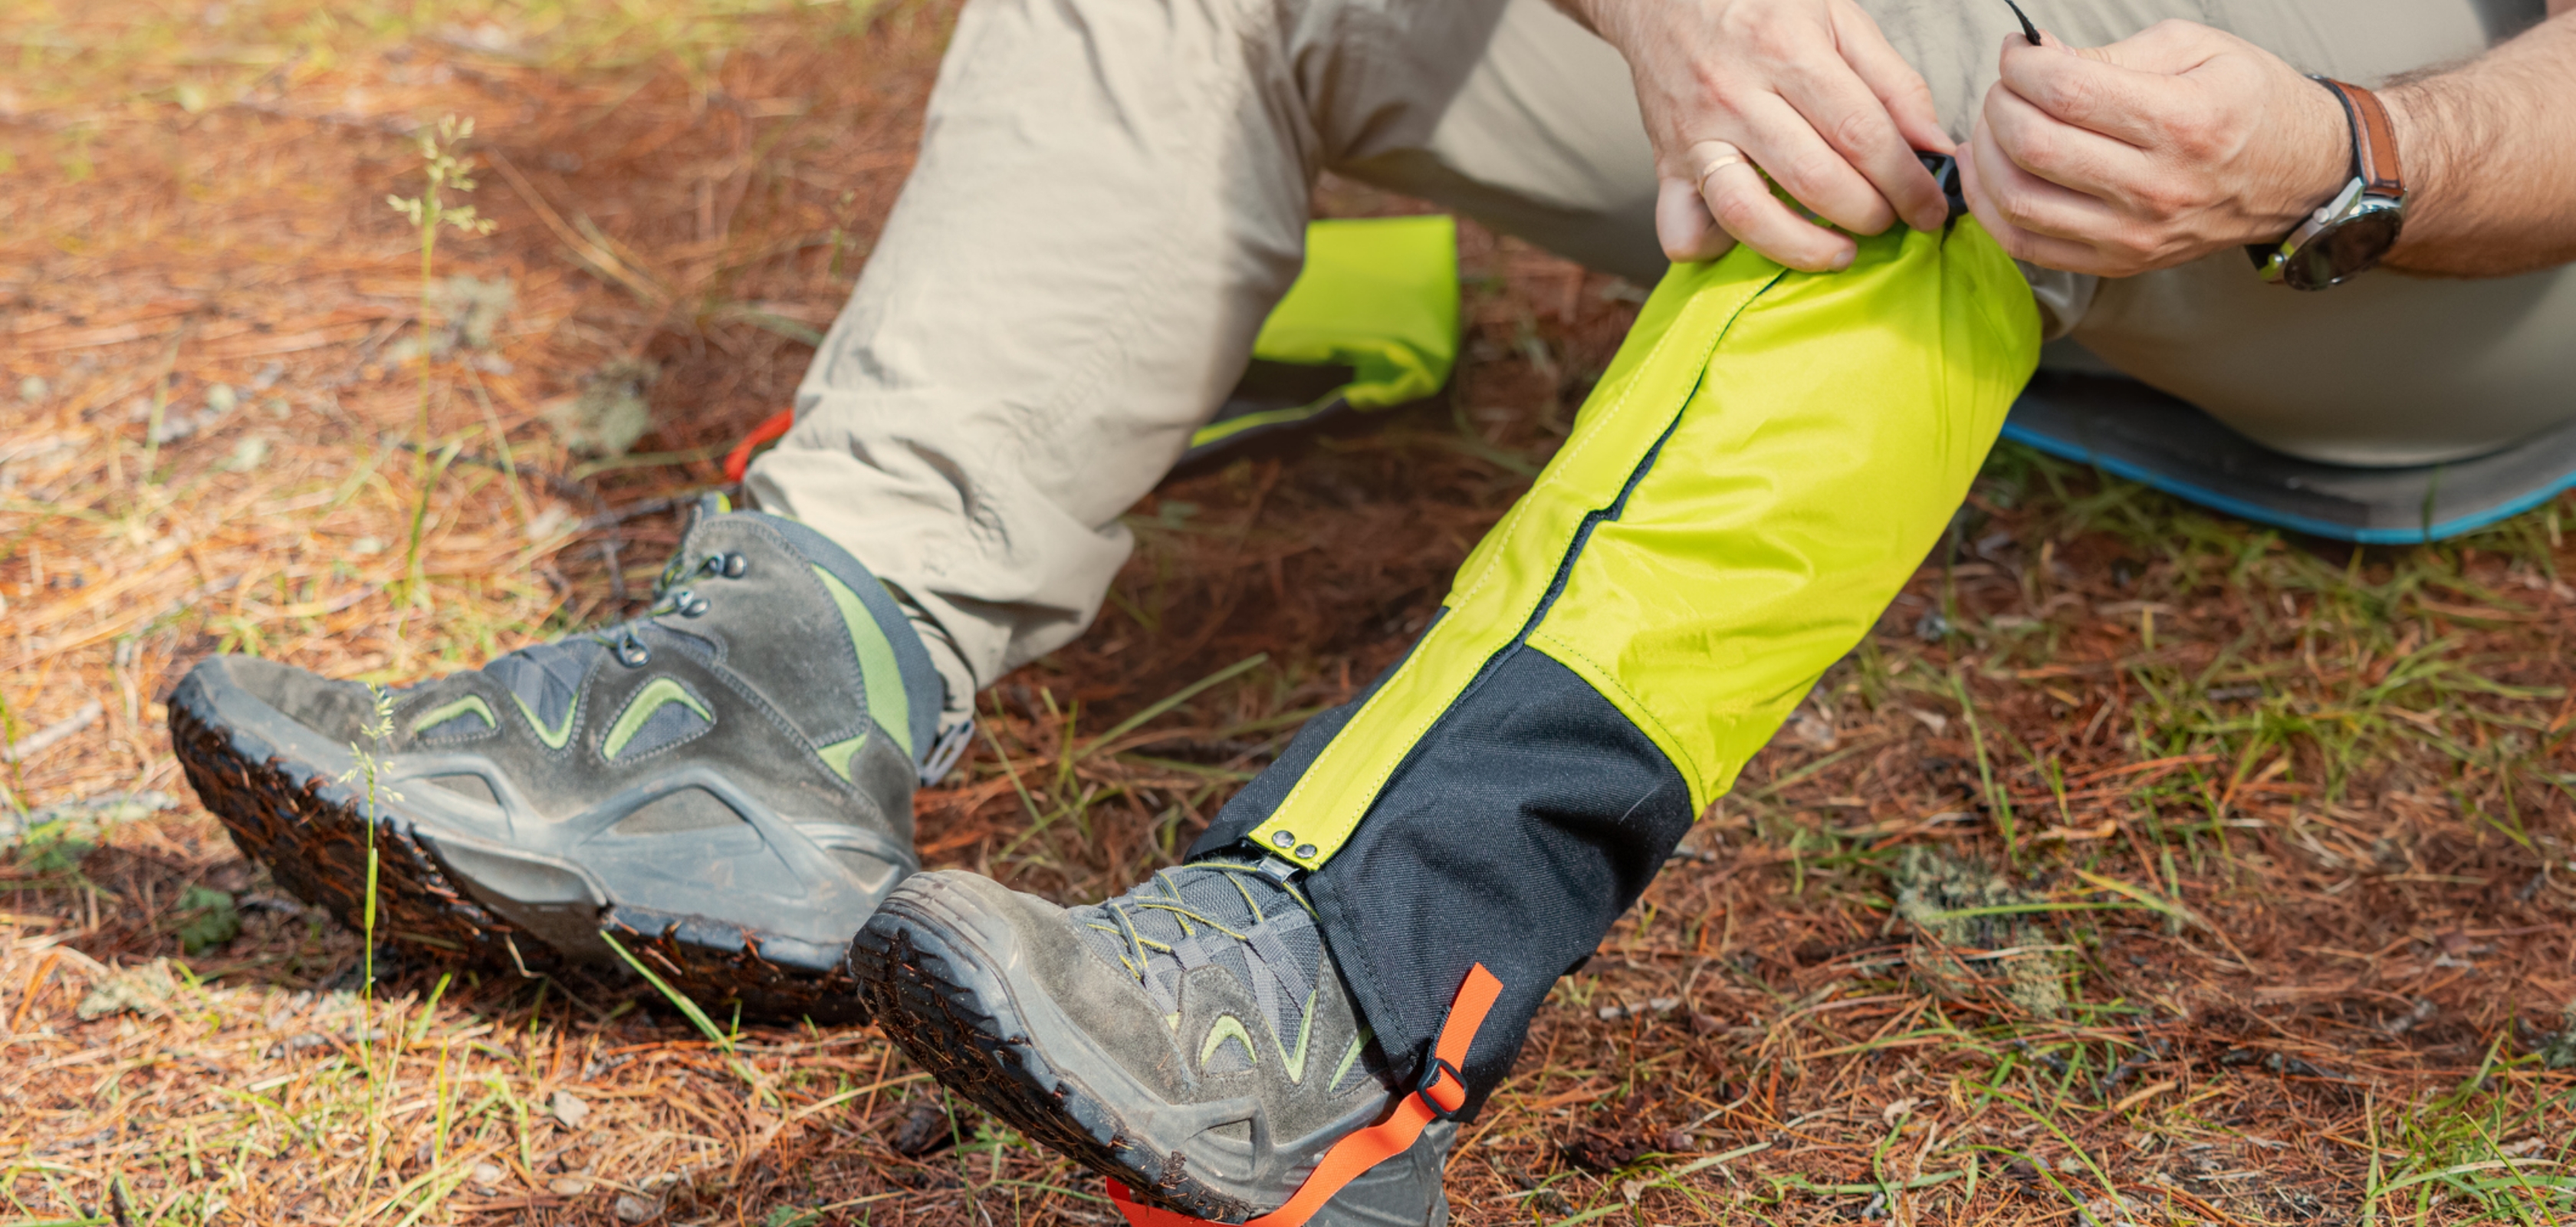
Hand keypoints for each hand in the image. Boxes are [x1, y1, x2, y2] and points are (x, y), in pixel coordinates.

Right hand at [1570, 0, 1953, 270]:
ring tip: (1840, 251)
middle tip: (1890, 218)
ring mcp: (1695, 135)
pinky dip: (1716, 249)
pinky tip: (1753, 237)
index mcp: (1786, 50)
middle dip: (1869, 214)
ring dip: (1805, 248)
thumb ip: (1893, 82)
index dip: (1906, 181)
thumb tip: (1934, 148)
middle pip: (1815, 179)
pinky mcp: (1665, 166)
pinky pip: (1682, 230)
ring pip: (1748, 215)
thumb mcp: (1838, 19)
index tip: (1929, 207)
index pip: (1862, 133)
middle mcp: (1735, 95)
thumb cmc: (1759, 6)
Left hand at [1958, 19, 2349, 276]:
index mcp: (2182, 121)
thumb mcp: (2195, 49)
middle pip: (2033, 146)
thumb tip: (2038, 60)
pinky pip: (2026, 245)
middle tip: (2006, 87)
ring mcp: (2134, 234)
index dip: (2021, 66)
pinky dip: (1991, 208)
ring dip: (1984, 157)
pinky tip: (1990, 173)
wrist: (2300, 174)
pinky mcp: (2118, 263)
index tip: (2019, 52)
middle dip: (1998, 105)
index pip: (2066, 92)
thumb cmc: (2249, 103)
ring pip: (2018, 200)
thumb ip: (2109, 55)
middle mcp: (2157, 186)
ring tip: (1995, 126)